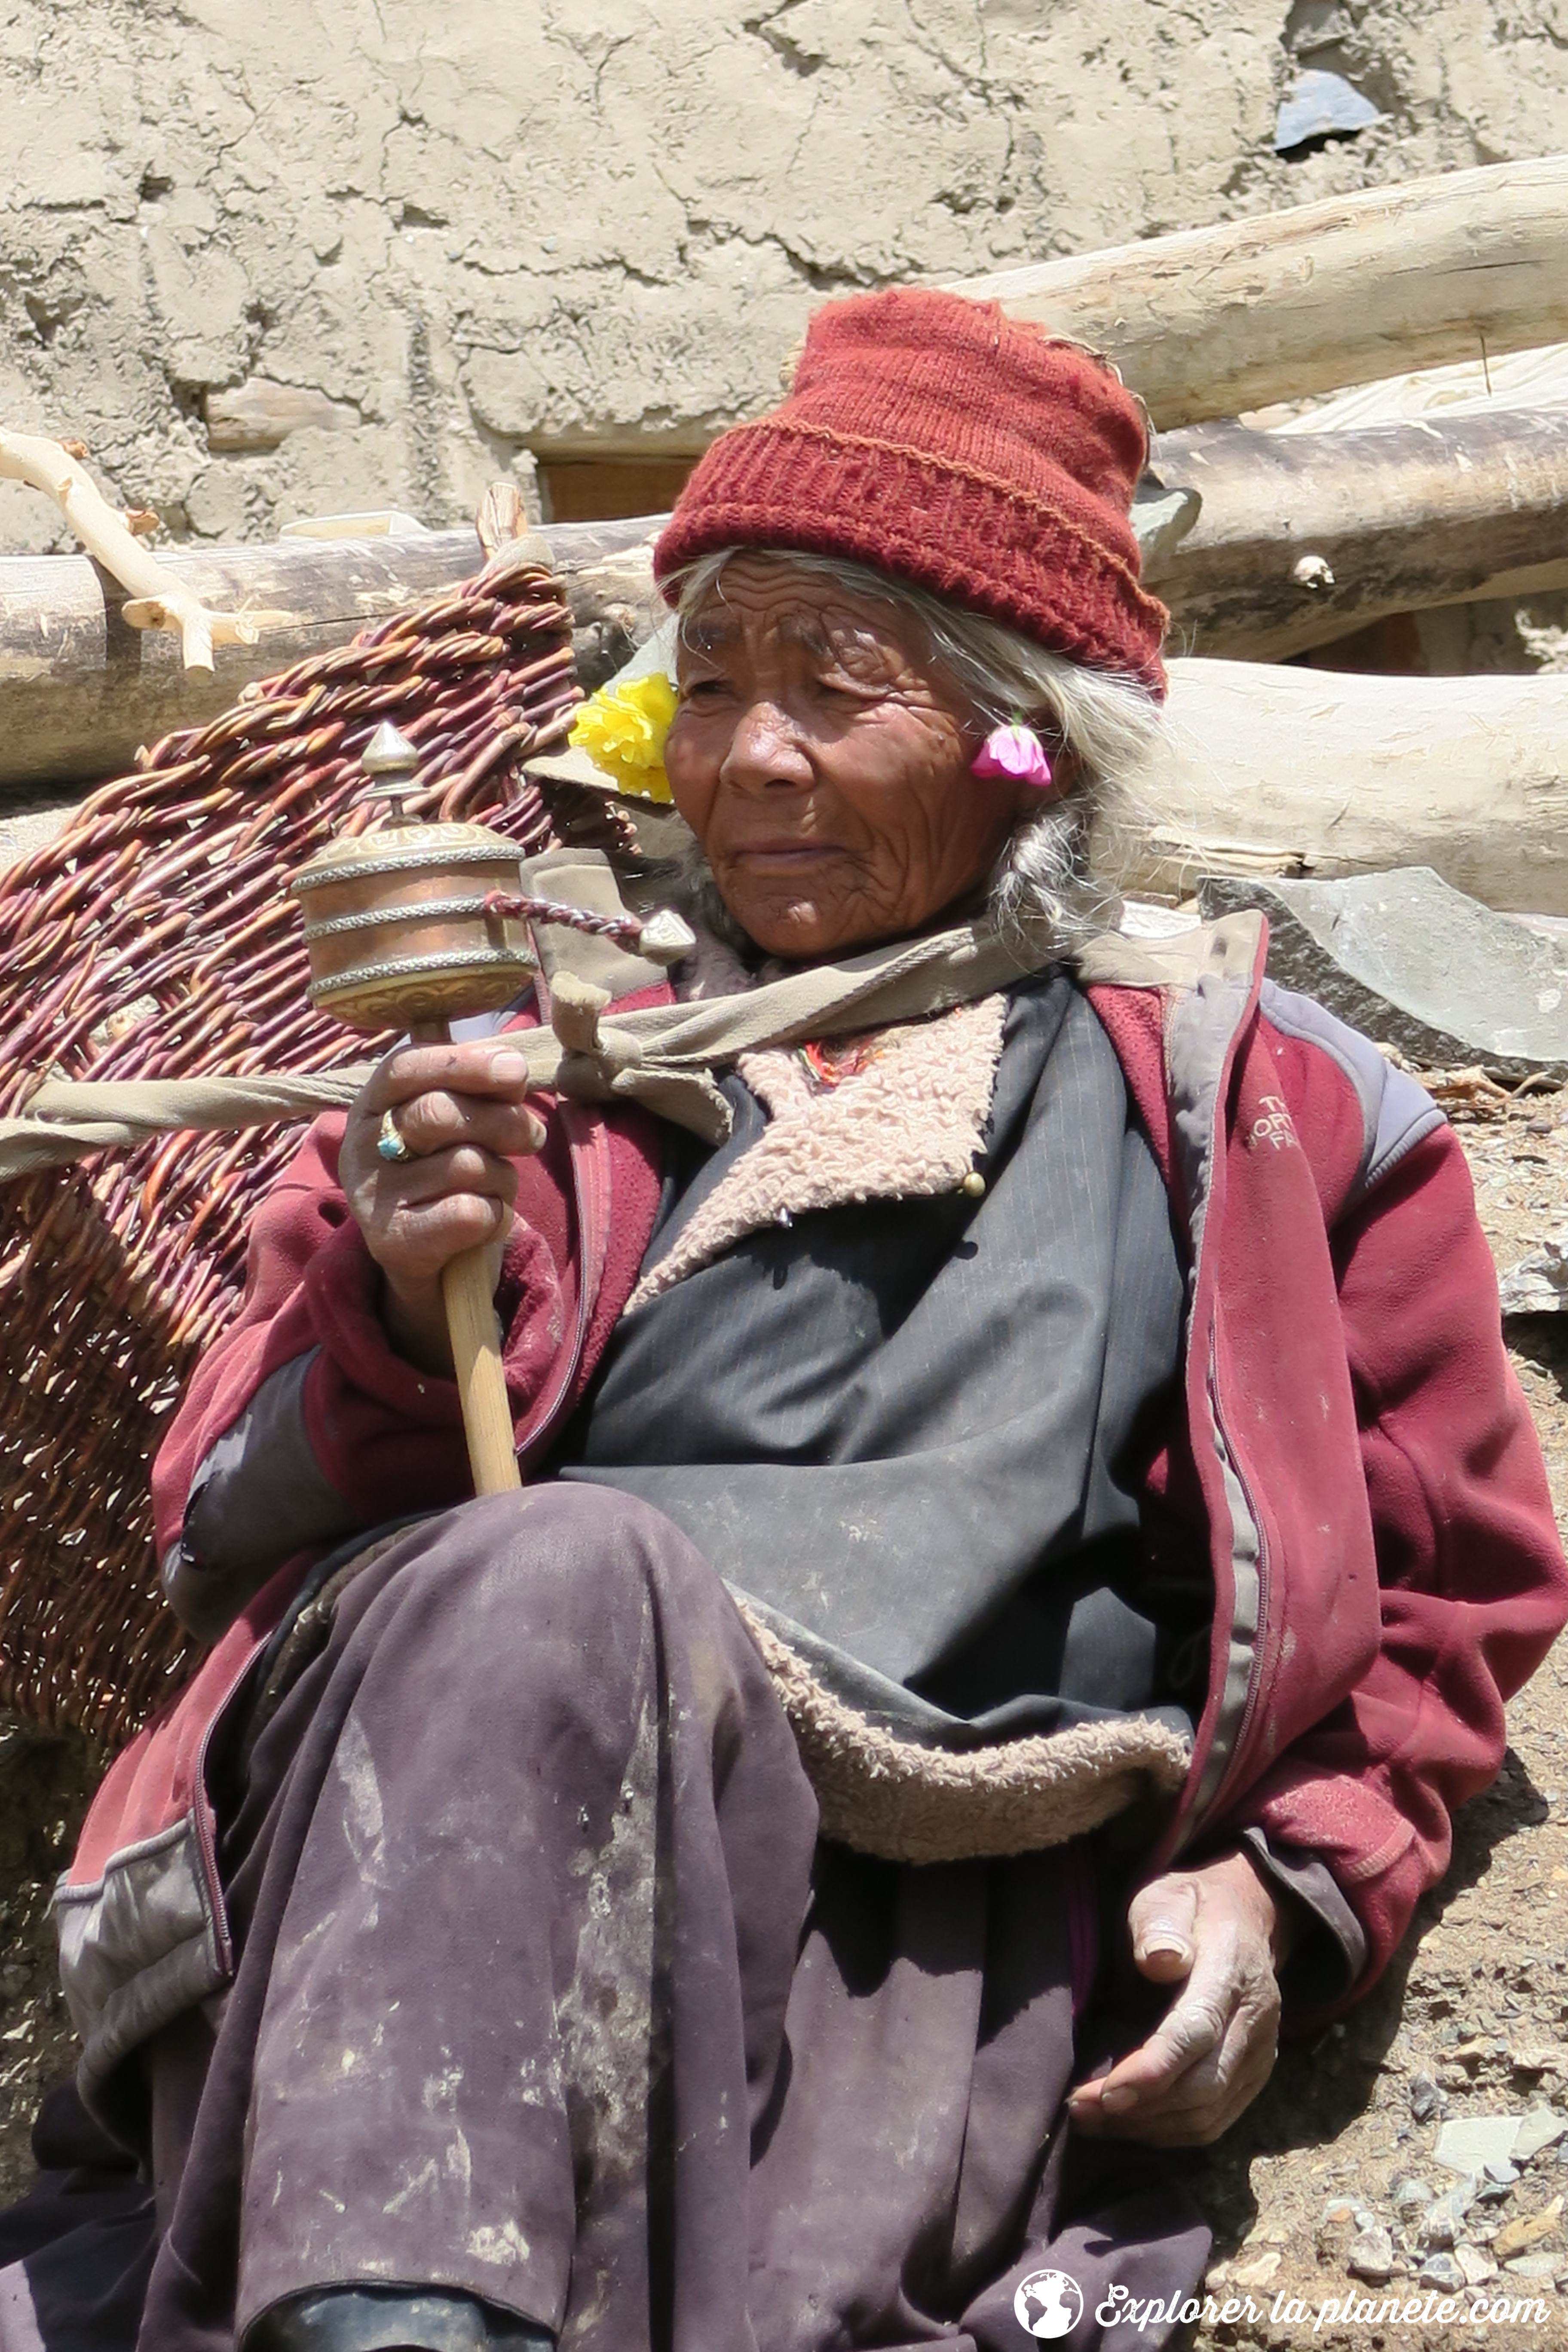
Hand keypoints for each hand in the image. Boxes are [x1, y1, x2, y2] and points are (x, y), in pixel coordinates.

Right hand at [339, 1041, 544, 1375]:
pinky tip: (485, 1222)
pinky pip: (470, 1213)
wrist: (426, 1257)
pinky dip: (497, 1217)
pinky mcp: (391, 1242)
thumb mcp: (459, 1123)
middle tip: (531, 1137)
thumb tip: (511, 1067)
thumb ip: (479, 1090)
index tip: (516, 1070)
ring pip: (466, 1165)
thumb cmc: (448, 1173)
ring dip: (502, 1177)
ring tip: (493, 1188)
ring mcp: (371, 1196)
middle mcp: (360, 1145)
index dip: (465, 1063)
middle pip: (439, 1113)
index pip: (406, 1066)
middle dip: (504, 1121)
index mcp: (372, 1102)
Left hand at [1067, 1847, 1292, 2147]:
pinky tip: (1130, 2124)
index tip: (1105, 2093)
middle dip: (1140, 2109)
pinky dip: (1171, 2132)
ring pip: (1210, 2114)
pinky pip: (1217, 2121)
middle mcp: (1256, 2020)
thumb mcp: (1168, 1896)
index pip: (1196, 2032)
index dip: (1153, 2070)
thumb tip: (1158, 1961)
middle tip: (1079, 2109)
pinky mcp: (1254, 2075)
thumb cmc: (1190, 1908)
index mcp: (1232, 1971)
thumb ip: (1160, 1924)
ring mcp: (1260, 2053)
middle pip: (1204, 2086)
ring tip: (1093, 2121)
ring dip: (1149, 2128)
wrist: (1243, 1918)